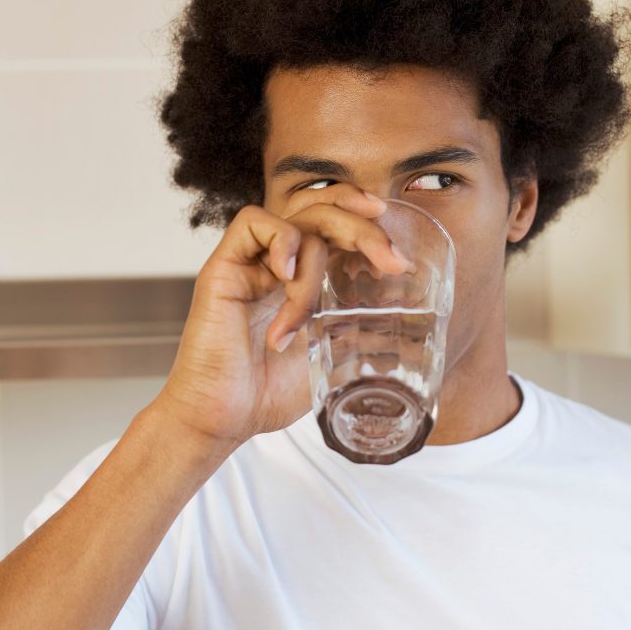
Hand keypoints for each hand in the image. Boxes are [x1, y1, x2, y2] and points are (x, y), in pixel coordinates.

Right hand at [151, 184, 414, 450]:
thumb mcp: (331, 355)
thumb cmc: (267, 393)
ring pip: (298, 221)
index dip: (364, 216)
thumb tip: (407, 317)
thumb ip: (359, 328)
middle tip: (392, 261)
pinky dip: (281, 244)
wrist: (222, 419)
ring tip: (308, 314)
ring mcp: (251, 262)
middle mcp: (276, 262)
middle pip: (323, 210)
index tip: (394, 243)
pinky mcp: (224, 266)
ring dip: (316, 266)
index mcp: (301, 277)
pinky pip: (254, 224)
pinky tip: (284, 277)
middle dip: (364, 228)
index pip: (333, 222)